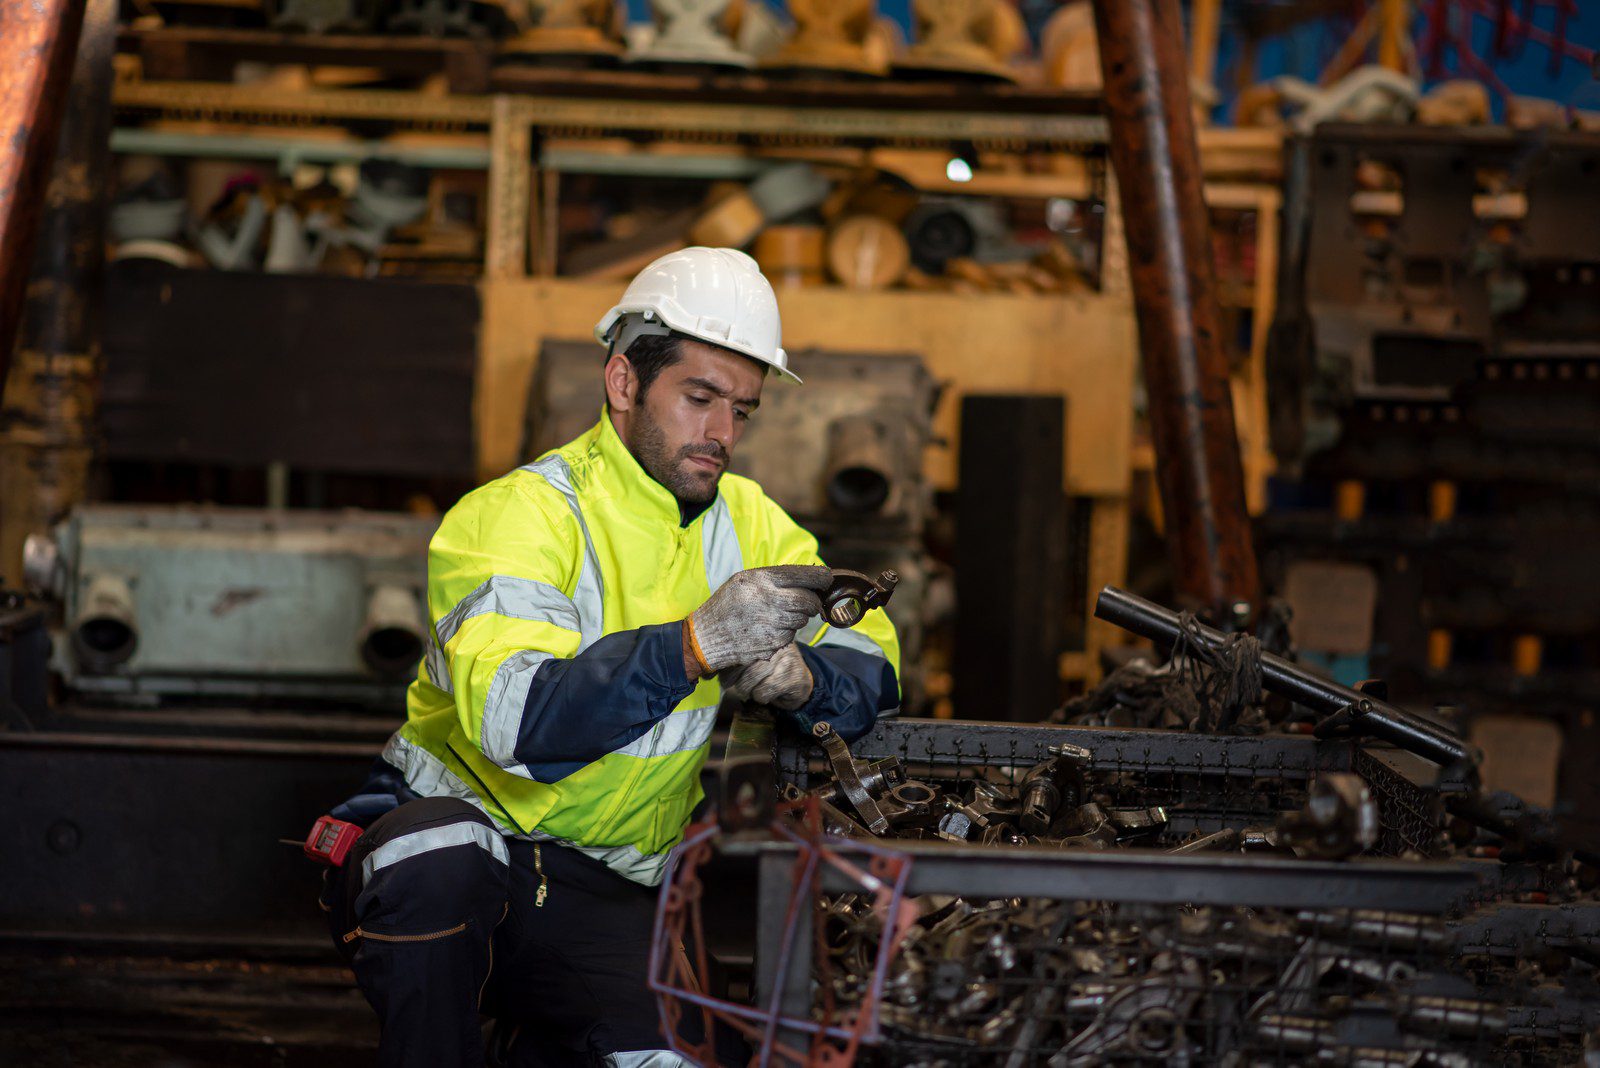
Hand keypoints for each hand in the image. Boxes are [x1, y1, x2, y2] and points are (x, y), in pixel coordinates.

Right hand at [684, 565, 829, 676]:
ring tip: (776, 616)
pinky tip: (767, 631)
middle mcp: (766, 600)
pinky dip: (785, 634)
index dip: (820, 578)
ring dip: (796, 619)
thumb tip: (808, 580)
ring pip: (800, 620)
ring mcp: (769, 624)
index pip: (802, 575)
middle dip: (813, 603)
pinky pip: (790, 637)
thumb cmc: (727, 605)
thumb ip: (773, 578)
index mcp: (760, 579)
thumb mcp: (743, 580)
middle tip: (810, 604)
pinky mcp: (771, 644)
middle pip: (807, 601)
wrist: (706, 637)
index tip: (827, 579)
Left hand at [721, 643, 813, 710]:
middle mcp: (776, 644)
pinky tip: (769, 691)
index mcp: (764, 636)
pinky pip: (763, 692)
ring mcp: (786, 659)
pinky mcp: (792, 677)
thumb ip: (735, 658)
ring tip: (756, 688)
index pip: (737, 649)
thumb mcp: (754, 658)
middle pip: (741, 666)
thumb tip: (707, 671)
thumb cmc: (771, 670)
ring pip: (750, 681)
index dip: (727, 667)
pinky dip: (762, 697)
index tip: (723, 676)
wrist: (800, 682)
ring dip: (749, 690)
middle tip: (739, 686)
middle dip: (737, 681)